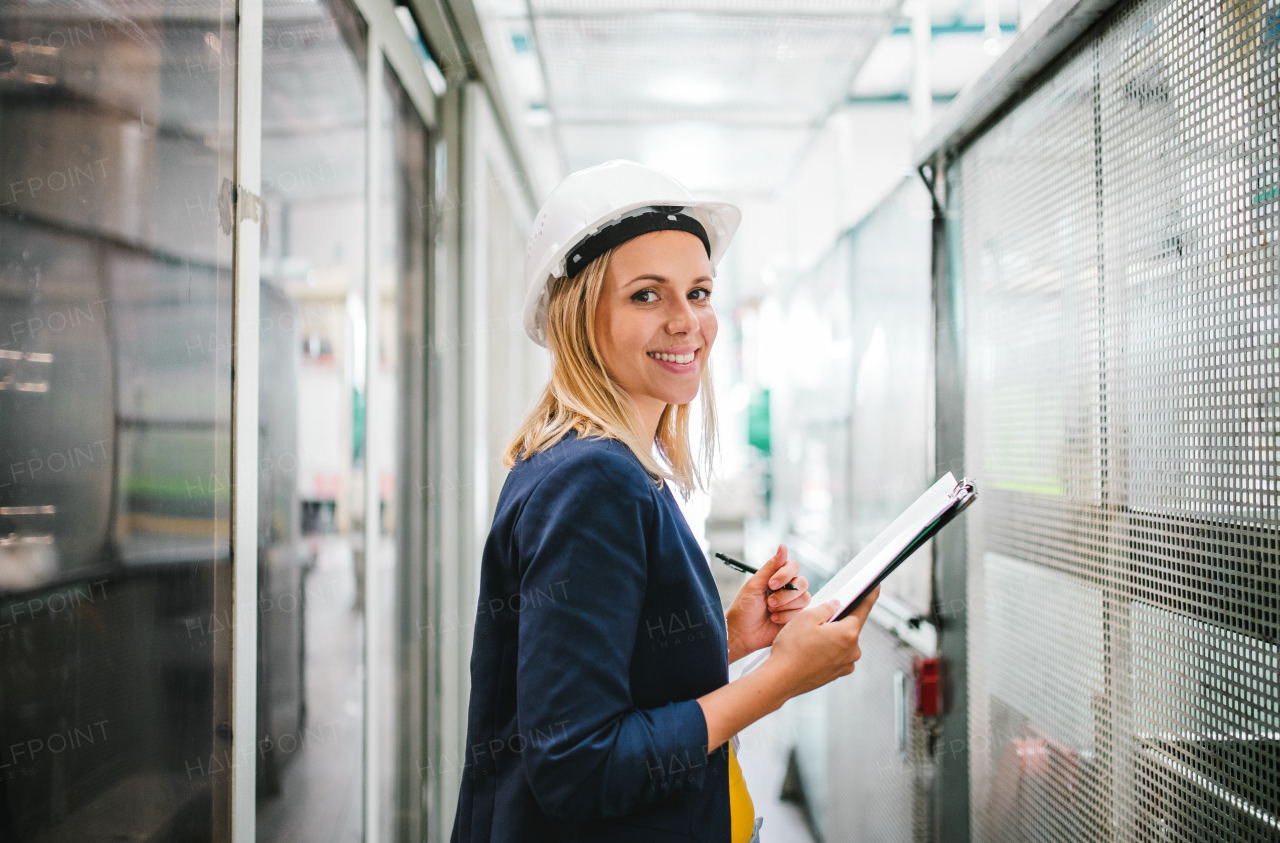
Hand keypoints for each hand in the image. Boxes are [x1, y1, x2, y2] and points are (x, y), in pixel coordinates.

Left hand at [725, 543, 810, 662]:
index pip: (793, 566)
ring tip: (770, 611)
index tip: (771, 584)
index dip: (785, 574)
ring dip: (785, 606)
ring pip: (804, 598)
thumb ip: (771, 566)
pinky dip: (786, 617)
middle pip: (802, 582)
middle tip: (769, 602)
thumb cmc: (743, 608)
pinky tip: (774, 619)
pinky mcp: (795, 618)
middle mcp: (786, 588)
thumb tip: (783, 546)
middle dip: (785, 594)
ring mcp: (792, 603)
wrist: (741, 634)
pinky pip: (801, 613)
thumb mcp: (754, 584)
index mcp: (776, 577)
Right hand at [762, 586, 879, 698]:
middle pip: (849, 627)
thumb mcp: (805, 618)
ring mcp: (845, 665)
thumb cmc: (791, 650)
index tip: (875, 587)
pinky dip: (827, 650)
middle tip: (817, 620)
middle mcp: (852, 651)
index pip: (863, 609)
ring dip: (831, 637)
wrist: (780, 679)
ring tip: (809, 639)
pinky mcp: (836, 674)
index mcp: (848, 634)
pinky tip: (810, 650)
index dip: (869, 596)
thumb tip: (835, 605)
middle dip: (837, 620)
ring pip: (842, 642)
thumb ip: (825, 608)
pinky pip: (836, 655)